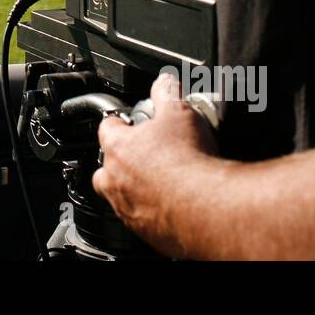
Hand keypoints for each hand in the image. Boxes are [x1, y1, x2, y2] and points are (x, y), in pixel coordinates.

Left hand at [92, 72, 218, 256]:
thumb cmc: (189, 162)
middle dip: (123, 160)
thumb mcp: (180, 112)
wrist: (207, 209)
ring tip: (164, 181)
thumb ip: (167, 93)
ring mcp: (127, 209)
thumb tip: (164, 81)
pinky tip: (174, 204)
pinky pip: (140, 219)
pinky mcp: (145, 232)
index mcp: (118, 148)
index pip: (107, 127)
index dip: (121, 122)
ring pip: (121, 195)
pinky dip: (152, 211)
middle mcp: (115, 180)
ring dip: (136, 187)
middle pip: (106, 166)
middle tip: (150, 155)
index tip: (132, 122)